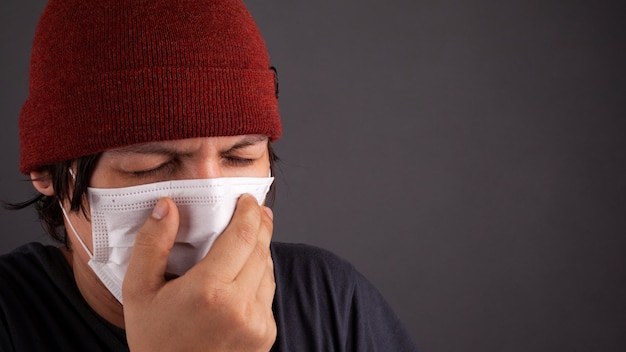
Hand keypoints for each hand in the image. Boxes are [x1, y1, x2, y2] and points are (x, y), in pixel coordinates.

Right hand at [122, 194, 276, 350]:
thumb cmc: (154, 342)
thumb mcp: (138, 293)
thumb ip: (151, 245)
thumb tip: (167, 206)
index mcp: (208, 291)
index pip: (242, 235)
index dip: (248, 211)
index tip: (247, 199)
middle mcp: (240, 306)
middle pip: (260, 248)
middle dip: (259, 224)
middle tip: (254, 209)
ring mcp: (258, 323)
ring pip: (267, 270)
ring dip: (259, 250)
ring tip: (247, 238)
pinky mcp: (267, 335)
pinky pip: (268, 293)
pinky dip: (259, 277)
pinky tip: (243, 274)